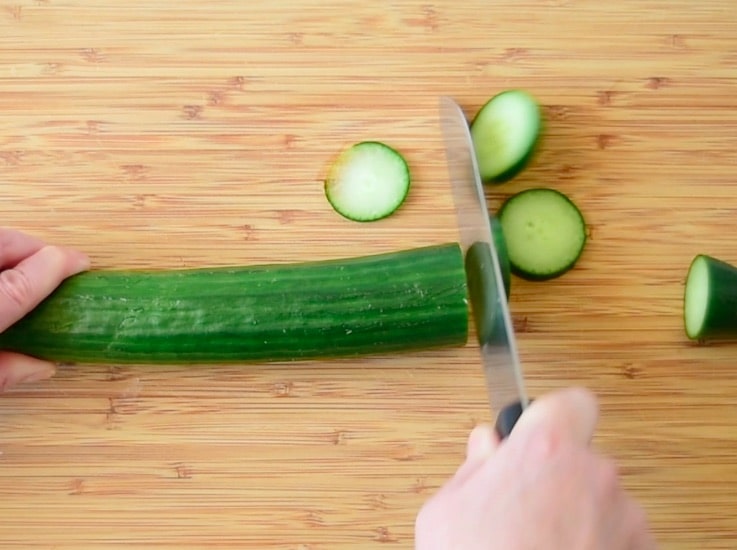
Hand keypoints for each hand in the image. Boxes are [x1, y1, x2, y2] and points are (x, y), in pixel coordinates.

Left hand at [0, 228, 88, 390]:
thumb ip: (2, 373)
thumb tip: (39, 366)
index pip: (21, 284)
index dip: (58, 266)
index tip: (82, 262)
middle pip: (4, 243)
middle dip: (33, 248)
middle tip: (54, 264)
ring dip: (13, 254)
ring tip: (27, 268)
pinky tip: (3, 277)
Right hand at [415, 387, 656, 548]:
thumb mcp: (445, 508)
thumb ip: (475, 466)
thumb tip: (487, 443)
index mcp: (545, 448)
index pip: (572, 402)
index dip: (554, 417)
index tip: (538, 436)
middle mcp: (594, 473)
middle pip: (582, 457)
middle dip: (558, 476)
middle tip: (523, 508)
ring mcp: (624, 517)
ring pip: (601, 499)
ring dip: (580, 514)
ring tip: (541, 547)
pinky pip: (620, 535)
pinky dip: (599, 545)